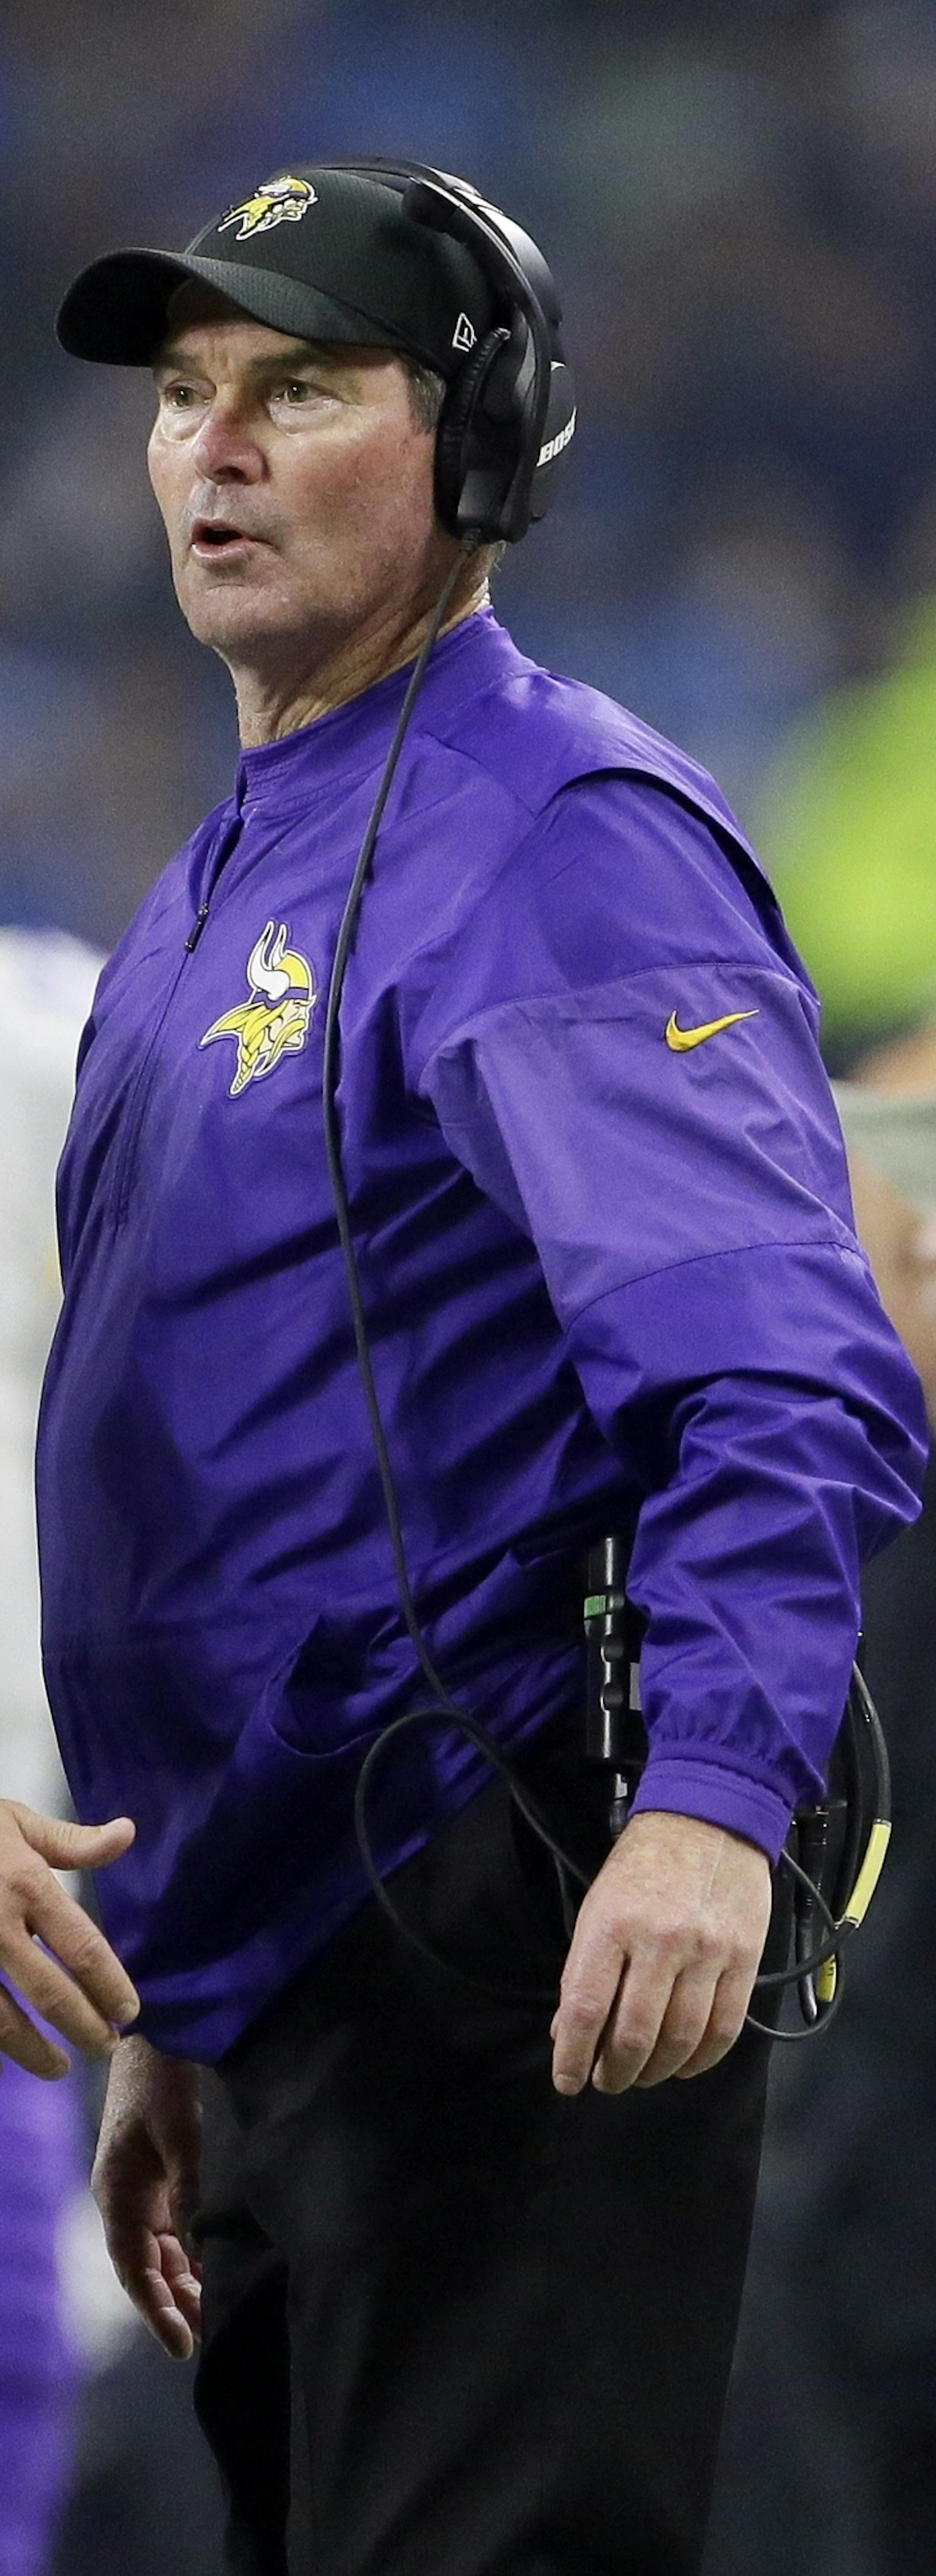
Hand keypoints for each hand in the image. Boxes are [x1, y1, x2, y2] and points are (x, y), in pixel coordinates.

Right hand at [0, 1800, 139, 2077]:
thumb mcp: (16, 1821)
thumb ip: (71, 1840)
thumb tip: (127, 1833)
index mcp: (26, 1886)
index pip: (82, 1947)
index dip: (110, 1985)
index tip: (129, 2011)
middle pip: (51, 1994)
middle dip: (85, 2028)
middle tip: (106, 2047)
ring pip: (3, 2022)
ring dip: (35, 2052)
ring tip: (58, 2068)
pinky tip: (2, 2067)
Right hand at [92, 2033, 202, 2360]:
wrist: (159, 2038)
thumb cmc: (161, 2081)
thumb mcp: (178, 2134)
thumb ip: (187, 2189)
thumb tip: (198, 2245)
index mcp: (116, 2192)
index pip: (133, 2268)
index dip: (155, 2310)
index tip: (182, 2345)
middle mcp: (126, 2199)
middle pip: (147, 2268)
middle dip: (173, 2305)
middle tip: (206, 2338)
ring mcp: (144, 2190)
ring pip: (162, 2253)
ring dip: (185, 2284)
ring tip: (213, 2316)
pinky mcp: (163, 2179)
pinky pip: (175, 2230)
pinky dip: (193, 2255)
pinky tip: (215, 2272)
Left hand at [550, 1810, 771, 2095]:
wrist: (710, 1818)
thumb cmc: (643, 1864)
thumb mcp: (598, 1906)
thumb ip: (584, 1970)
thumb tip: (569, 2034)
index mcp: (612, 1925)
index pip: (587, 2009)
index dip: (574, 2057)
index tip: (568, 2082)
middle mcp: (660, 1941)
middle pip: (636, 2034)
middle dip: (616, 2072)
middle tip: (606, 2081)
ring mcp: (707, 1952)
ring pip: (681, 2039)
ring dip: (656, 2071)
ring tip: (642, 2076)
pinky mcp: (745, 1959)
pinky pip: (724, 2029)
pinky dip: (701, 2060)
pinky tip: (683, 2065)